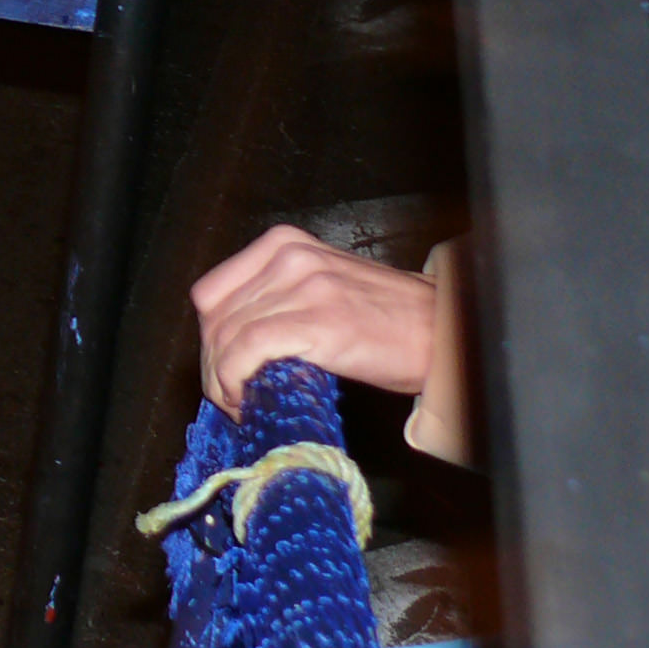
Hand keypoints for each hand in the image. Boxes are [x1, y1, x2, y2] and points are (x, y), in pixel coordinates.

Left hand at [193, 225, 436, 418]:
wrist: (439, 328)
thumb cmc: (388, 316)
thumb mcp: (321, 285)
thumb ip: (276, 296)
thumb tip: (230, 341)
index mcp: (285, 244)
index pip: (212, 292)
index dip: (209, 339)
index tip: (221, 370)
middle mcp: (290, 257)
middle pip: (215, 319)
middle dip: (214, 367)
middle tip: (231, 397)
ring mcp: (304, 286)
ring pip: (227, 337)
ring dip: (223, 382)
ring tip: (242, 403)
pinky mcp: (318, 320)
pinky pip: (248, 351)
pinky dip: (237, 381)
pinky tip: (250, 401)